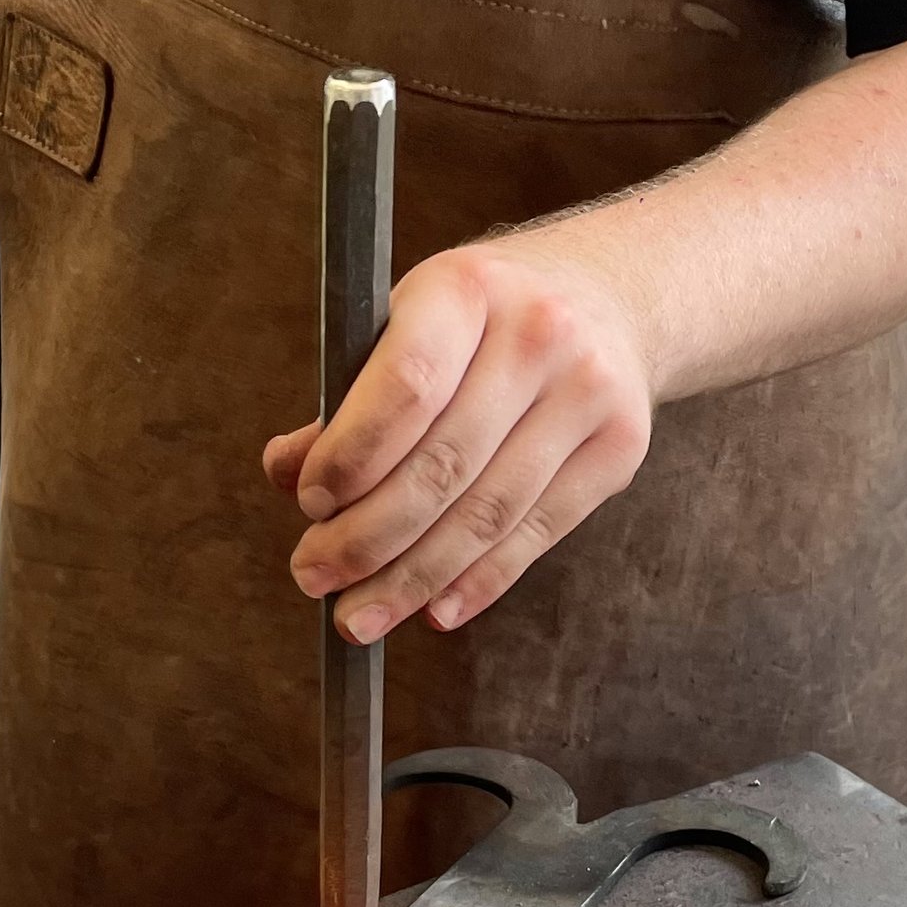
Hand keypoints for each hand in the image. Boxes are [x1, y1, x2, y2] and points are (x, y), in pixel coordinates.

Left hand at [266, 233, 657, 642]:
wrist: (611, 297)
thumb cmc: (483, 320)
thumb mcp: (413, 322)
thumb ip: (350, 397)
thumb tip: (285, 473)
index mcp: (468, 290)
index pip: (406, 388)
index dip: (351, 457)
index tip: (310, 503)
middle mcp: (538, 335)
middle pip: (444, 464)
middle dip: (368, 537)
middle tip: (313, 576)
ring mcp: (588, 393)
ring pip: (488, 512)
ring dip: (414, 578)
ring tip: (359, 615)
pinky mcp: (620, 449)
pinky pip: (538, 532)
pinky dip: (479, 581)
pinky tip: (434, 610)